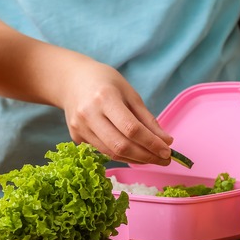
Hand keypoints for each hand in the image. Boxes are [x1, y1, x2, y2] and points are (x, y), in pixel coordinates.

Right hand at [58, 61, 173, 164]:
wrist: (71, 80)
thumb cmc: (104, 82)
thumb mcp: (129, 93)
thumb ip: (147, 119)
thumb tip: (166, 141)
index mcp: (105, 98)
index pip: (131, 129)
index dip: (151, 143)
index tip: (167, 151)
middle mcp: (89, 114)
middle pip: (121, 146)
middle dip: (146, 157)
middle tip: (164, 159)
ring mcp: (79, 127)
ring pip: (112, 153)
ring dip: (136, 159)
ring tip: (153, 158)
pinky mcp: (76, 137)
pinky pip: (103, 151)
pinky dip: (122, 154)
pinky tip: (134, 152)